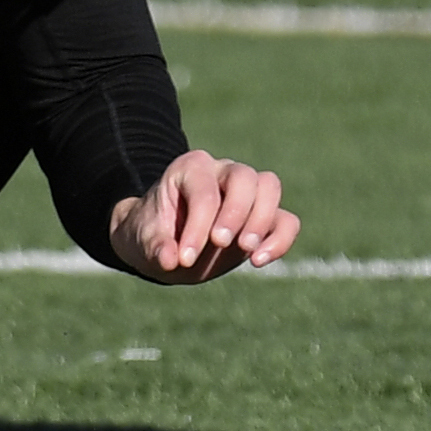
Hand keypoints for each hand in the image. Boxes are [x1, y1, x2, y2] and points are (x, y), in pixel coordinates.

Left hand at [109, 148, 297, 284]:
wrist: (166, 246)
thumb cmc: (153, 234)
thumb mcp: (143, 241)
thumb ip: (155, 247)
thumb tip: (170, 259)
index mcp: (191, 168)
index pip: (204, 191)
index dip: (198, 226)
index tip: (184, 258)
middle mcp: (223, 172)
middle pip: (244, 177)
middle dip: (236, 212)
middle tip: (221, 244)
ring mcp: (247, 192)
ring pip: (270, 187)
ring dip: (262, 221)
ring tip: (247, 253)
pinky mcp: (264, 218)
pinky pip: (287, 220)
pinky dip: (281, 240)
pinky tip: (258, 261)